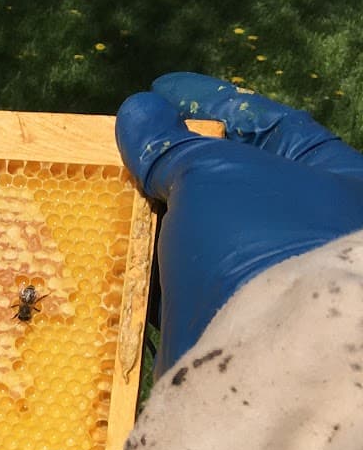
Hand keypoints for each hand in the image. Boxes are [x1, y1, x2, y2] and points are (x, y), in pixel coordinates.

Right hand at [115, 73, 362, 371]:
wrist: (265, 358)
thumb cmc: (259, 242)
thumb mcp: (211, 173)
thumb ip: (171, 142)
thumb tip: (136, 110)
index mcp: (336, 183)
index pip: (270, 126)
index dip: (210, 103)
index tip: (158, 91)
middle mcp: (312, 230)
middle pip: (235, 178)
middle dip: (178, 160)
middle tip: (128, 144)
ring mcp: (275, 278)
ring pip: (207, 229)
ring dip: (160, 213)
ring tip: (113, 193)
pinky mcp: (236, 317)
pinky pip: (188, 276)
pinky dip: (154, 261)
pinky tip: (118, 250)